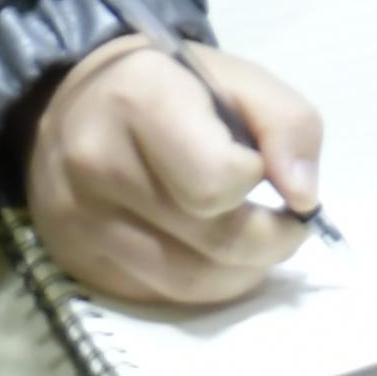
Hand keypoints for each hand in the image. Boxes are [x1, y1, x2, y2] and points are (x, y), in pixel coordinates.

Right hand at [27, 35, 328, 308]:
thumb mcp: (237, 77)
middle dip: (268, 238)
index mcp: (141, 102)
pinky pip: (159, 298)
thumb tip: (305, 197)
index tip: (261, 167)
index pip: (216, 181)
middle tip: (284, 222)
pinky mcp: (77, 265)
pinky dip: (201, 285)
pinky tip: (209, 254)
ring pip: (190, 283)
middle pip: (213, 240)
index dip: (255, 181)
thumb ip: (288, 124)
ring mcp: (81, 222)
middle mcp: (99, 166)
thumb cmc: (169, 86)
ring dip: (242, 271)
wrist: (71, 102)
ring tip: (254, 242)